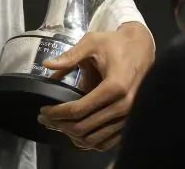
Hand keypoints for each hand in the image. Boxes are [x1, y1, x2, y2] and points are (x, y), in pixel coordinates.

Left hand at [38, 22, 154, 150]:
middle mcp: (124, 106)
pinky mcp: (129, 123)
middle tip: (44, 119)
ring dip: (72, 136)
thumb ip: (70, 55)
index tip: (43, 110)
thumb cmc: (116, 44)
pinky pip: (107, 142)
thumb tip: (47, 65)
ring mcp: (128, 117)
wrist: (141, 49)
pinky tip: (74, 133)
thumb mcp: (92, 42)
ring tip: (56, 125)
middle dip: (60, 125)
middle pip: (84, 127)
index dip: (57, 112)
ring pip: (95, 140)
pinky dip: (88, 141)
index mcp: (114, 86)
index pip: (79, 109)